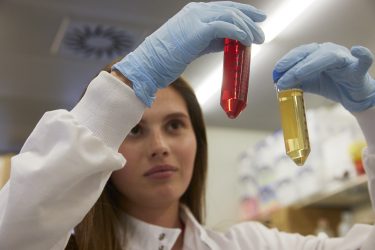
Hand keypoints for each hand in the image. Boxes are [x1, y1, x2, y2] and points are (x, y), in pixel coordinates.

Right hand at [113, 1, 265, 105]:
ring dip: (247, 27)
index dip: (242, 13)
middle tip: (261, 27)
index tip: (255, 20)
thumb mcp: (193, 45)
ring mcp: (196, 17)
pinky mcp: (198, 29)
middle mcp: (196, 11)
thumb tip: (229, 42)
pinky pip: (225, 27)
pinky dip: (238, 32)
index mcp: (194, 12)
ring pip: (230, 17)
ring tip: (257, 38)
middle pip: (230, 9)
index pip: (224, 8)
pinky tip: (246, 40)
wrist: (149, 64)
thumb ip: (211, 41)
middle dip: (249, 17)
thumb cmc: (167, 58)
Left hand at [273, 42, 374, 111]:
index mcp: (317, 53)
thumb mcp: (309, 83)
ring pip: (328, 57)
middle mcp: (330, 51)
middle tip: (280, 79)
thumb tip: (278, 83)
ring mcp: (345, 58)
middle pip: (310, 53)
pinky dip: (362, 55)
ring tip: (297, 75)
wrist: (352, 96)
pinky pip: (363, 60)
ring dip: (310, 66)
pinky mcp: (358, 69)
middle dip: (293, 66)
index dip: (286, 61)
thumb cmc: (331, 85)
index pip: (300, 53)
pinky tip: (356, 50)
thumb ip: (295, 82)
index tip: (275, 72)